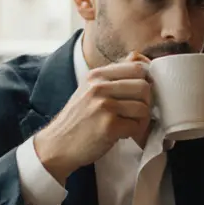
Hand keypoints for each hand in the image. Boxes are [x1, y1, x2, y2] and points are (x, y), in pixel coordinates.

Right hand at [34, 51, 152, 182]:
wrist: (57, 145)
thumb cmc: (78, 119)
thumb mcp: (89, 90)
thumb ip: (112, 77)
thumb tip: (140, 59)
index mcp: (97, 76)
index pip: (136, 67)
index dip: (146, 81)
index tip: (140, 94)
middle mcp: (99, 87)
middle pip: (144, 87)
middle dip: (146, 102)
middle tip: (137, 113)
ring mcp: (104, 106)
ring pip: (143, 107)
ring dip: (141, 120)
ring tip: (129, 125)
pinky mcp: (109, 126)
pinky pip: (137, 126)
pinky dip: (135, 132)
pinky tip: (124, 134)